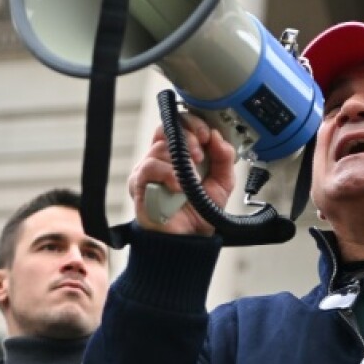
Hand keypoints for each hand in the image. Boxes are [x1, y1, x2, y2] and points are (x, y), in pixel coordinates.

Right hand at [128, 113, 236, 235]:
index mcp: (180, 153)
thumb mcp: (223, 181)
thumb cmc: (200, 211)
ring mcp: (148, 169)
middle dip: (189, 136)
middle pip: (167, 128)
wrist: (190, 239)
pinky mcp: (139, 184)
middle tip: (200, 155)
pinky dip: (168, 174)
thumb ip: (224, 157)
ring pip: (159, 147)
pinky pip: (150, 167)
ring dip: (181, 160)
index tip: (208, 136)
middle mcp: (162, 158)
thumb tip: (217, 136)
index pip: (180, 124)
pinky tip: (178, 186)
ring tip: (191, 179)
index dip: (194, 124)